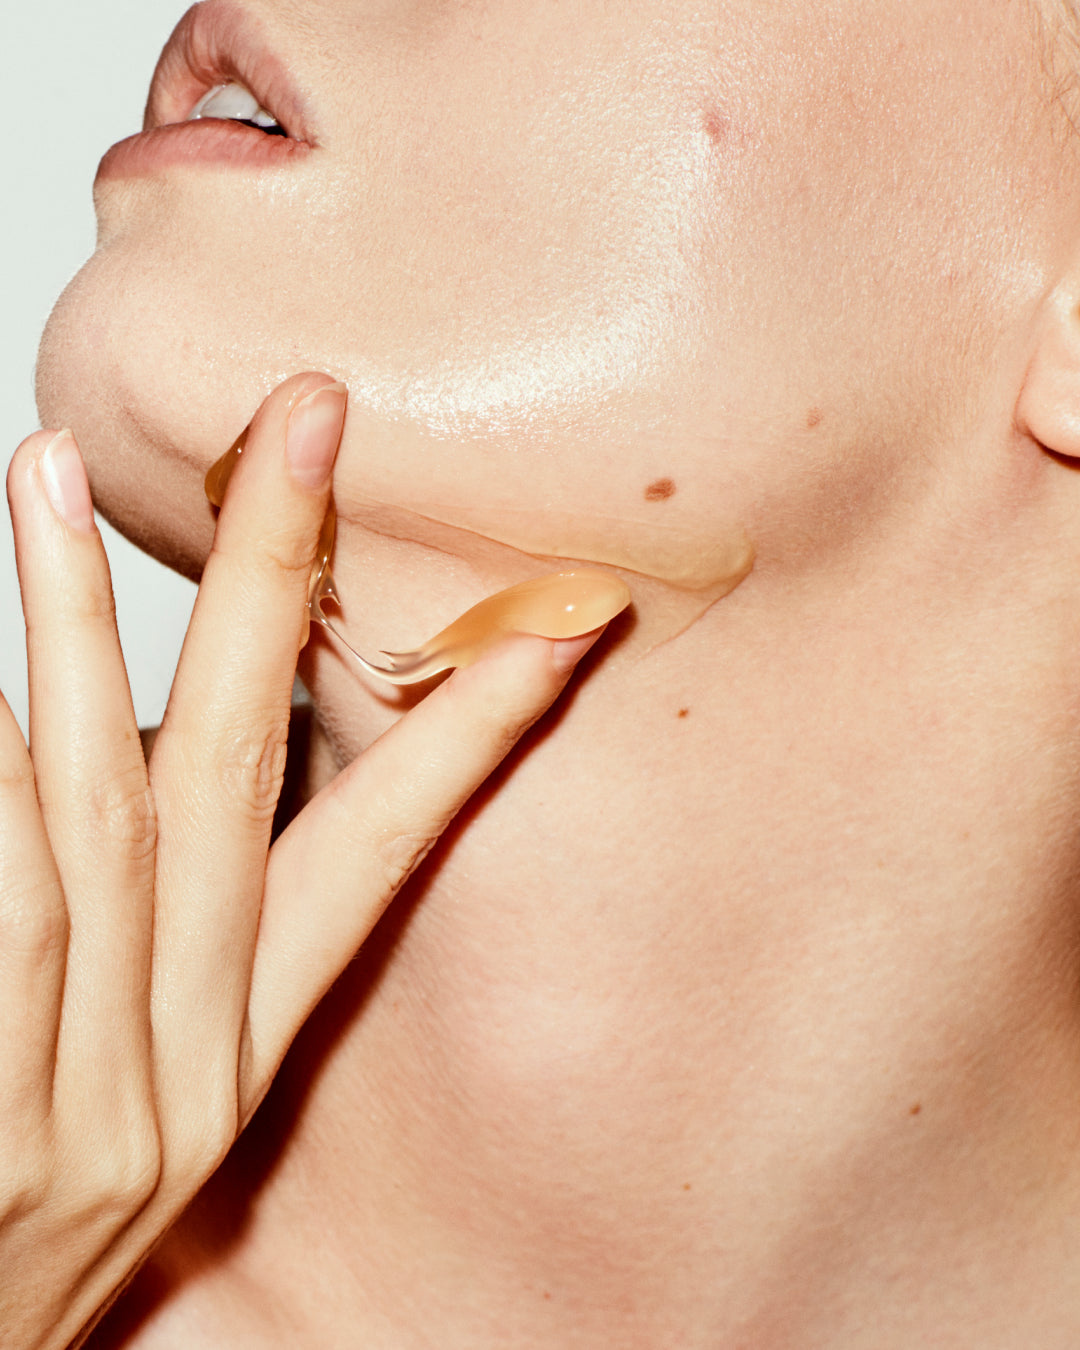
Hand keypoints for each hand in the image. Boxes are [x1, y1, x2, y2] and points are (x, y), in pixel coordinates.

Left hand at [0, 374, 601, 1348]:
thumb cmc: (20, 1238)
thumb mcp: (131, 1095)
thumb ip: (150, 934)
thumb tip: (139, 745)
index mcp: (238, 1055)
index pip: (381, 858)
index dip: (470, 732)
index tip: (558, 624)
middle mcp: (184, 1066)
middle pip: (239, 778)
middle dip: (278, 585)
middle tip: (299, 426)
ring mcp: (93, 1100)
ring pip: (104, 815)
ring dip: (82, 634)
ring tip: (50, 479)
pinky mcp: (3, 1127)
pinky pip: (10, 907)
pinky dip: (5, 777)